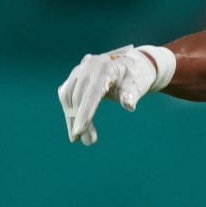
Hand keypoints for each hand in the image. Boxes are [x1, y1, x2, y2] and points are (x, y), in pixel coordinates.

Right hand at [57, 45, 174, 145]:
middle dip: (80, 121)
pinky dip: (70, 111)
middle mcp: (88, 67)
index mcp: (104, 68)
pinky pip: (67, 95)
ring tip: (81, 139)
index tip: (78, 132)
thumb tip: (130, 105)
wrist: (131, 64)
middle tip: (88, 142)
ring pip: (68, 97)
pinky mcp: (75, 77)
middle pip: (78, 97)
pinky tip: (74, 126)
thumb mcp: (138, 84)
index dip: (84, 114)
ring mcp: (79, 70)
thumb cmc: (136, 76)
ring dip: (72, 119)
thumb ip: (132, 94)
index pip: (91, 94)